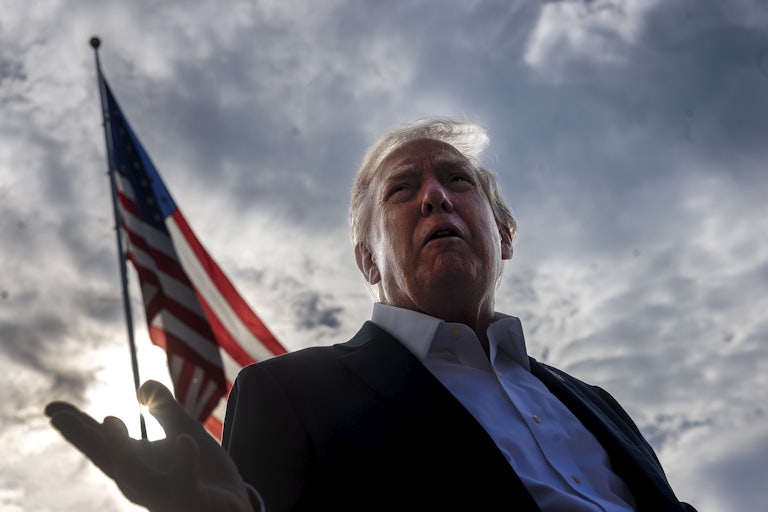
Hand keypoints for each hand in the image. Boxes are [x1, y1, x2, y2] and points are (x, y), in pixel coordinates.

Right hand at [45, 380, 255, 511]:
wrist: (233, 506)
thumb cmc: (203, 472)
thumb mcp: (183, 430)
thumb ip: (164, 407)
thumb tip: (142, 385)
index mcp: (137, 464)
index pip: (101, 442)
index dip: (76, 426)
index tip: (51, 409)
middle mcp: (142, 483)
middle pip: (107, 459)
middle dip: (83, 439)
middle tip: (58, 417)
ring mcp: (164, 496)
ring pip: (136, 478)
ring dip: (120, 450)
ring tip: (108, 419)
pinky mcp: (191, 502)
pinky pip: (184, 484)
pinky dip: (184, 462)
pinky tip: (185, 441)